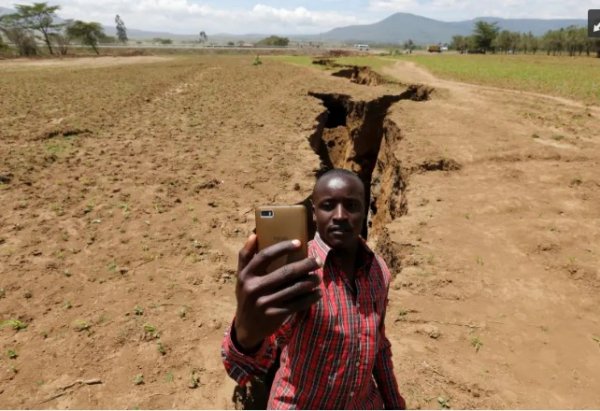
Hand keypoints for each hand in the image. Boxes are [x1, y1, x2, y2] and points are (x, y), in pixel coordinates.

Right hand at [233, 234, 322, 351]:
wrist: (246, 328)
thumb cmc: (247, 295)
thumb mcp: (241, 277)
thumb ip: (246, 256)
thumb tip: (254, 234)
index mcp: (246, 275)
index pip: (265, 256)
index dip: (282, 248)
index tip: (299, 243)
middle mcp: (254, 288)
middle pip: (285, 272)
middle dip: (305, 265)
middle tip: (317, 260)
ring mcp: (265, 303)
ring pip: (294, 288)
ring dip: (310, 281)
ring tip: (318, 277)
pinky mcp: (275, 315)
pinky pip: (297, 304)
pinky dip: (310, 298)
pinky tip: (317, 293)